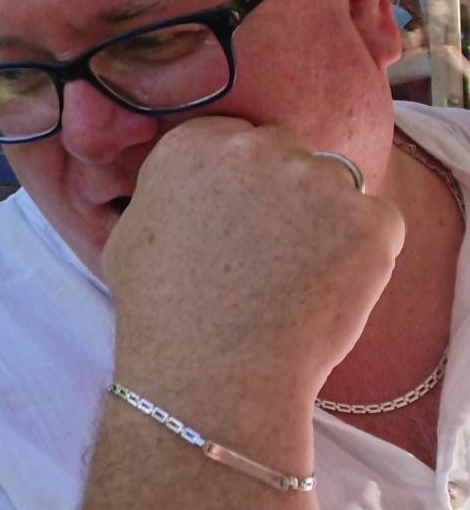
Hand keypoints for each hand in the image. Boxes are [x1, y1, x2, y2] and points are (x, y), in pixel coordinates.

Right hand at [104, 117, 403, 410]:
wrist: (210, 370)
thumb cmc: (161, 312)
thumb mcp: (130, 232)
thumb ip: (166, 192)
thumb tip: (184, 189)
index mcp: (194, 144)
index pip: (237, 139)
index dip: (242, 183)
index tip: (238, 221)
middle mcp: (254, 148)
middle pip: (288, 152)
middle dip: (285, 192)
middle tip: (272, 250)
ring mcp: (316, 181)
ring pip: (336, 184)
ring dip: (326, 218)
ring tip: (298, 276)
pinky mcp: (367, 220)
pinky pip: (378, 223)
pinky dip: (364, 253)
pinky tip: (328, 287)